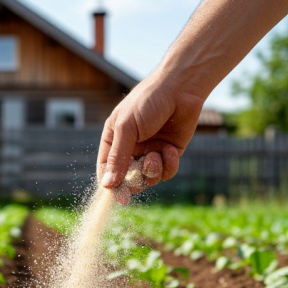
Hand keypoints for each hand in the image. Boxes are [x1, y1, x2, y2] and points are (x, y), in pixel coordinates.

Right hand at [97, 72, 204, 202]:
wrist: (181, 88)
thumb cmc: (148, 101)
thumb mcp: (127, 128)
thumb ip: (118, 157)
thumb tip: (107, 185)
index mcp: (114, 140)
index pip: (107, 169)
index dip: (112, 185)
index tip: (120, 198)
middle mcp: (131, 148)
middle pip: (127, 179)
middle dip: (135, 180)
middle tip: (140, 175)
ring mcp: (150, 152)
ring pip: (148, 179)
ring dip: (152, 172)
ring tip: (156, 155)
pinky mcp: (169, 154)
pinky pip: (166, 173)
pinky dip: (168, 166)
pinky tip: (170, 150)